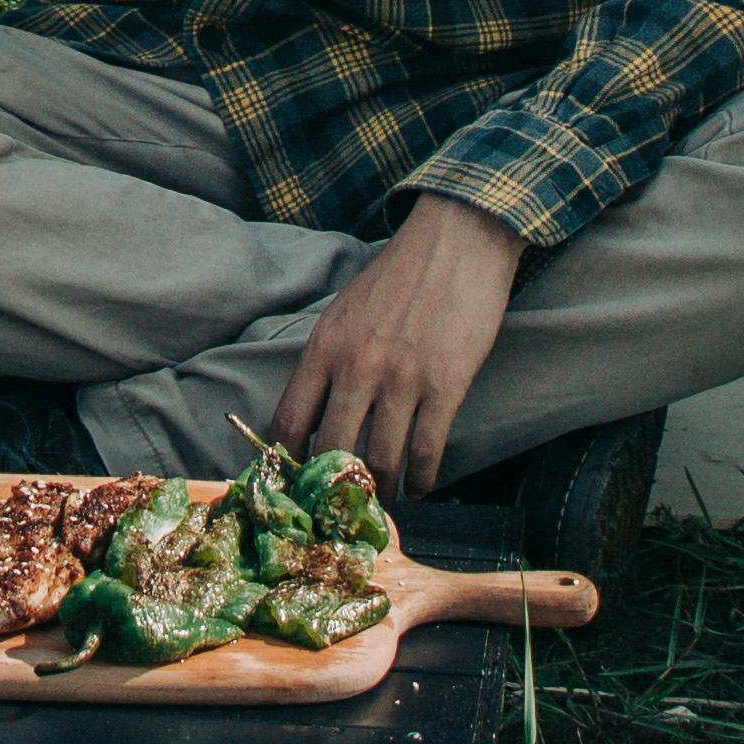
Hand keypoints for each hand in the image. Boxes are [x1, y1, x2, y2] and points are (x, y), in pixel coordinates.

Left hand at [272, 199, 526, 505]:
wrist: (456, 241)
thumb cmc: (398, 277)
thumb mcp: (344, 313)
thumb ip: (327, 362)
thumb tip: (311, 419)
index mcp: (324, 347)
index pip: (288, 421)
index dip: (288, 461)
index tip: (297, 479)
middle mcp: (357, 366)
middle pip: (332, 450)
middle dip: (335, 486)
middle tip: (344, 502)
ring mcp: (402, 378)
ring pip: (381, 460)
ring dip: (383, 488)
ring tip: (386, 497)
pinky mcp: (445, 384)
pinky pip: (427, 450)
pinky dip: (423, 479)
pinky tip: (422, 485)